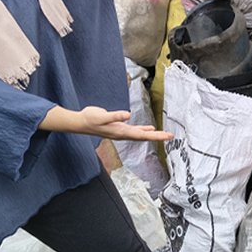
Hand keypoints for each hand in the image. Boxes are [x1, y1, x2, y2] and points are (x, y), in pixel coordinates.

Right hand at [55, 105, 175, 141]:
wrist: (81, 122)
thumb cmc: (90, 119)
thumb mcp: (101, 116)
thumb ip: (115, 115)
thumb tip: (128, 115)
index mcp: (121, 131)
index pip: (142, 135)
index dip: (155, 135)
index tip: (167, 136)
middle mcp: (123, 133)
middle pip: (144, 137)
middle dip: (157, 136)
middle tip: (170, 136)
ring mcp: (121, 131)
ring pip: (140, 135)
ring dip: (152, 135)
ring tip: (163, 135)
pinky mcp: (119, 127)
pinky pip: (135, 131)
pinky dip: (143, 130)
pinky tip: (148, 129)